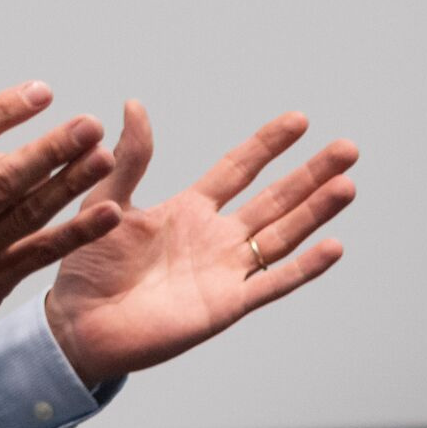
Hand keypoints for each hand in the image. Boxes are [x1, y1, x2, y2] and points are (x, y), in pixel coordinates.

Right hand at [0, 82, 123, 381]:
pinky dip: (77, 233)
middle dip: (52, 148)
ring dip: (72, 183)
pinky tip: (108, 212)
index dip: (3, 111)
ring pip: (28, 213)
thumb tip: (12, 152)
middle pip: (4, 178)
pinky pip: (40, 253)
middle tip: (89, 125)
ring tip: (103, 157)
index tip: (40, 92)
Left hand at [45, 102, 357, 387]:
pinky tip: (334, 246)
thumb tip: (134, 104)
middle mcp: (215, 237)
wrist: (79, 323)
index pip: (238, 169)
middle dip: (310, 174)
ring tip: (347, 185)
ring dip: (315, 212)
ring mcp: (225, 271)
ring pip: (282, 235)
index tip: (299, 120)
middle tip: (347, 148)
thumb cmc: (87, 264)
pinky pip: (272, 284)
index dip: (267, 145)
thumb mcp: (105, 199)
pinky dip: (304, 267)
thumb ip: (129, 158)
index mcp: (189, 210)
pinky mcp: (226, 305)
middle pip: (274, 199)